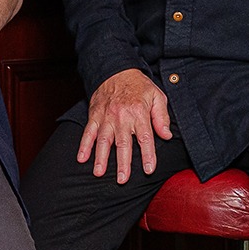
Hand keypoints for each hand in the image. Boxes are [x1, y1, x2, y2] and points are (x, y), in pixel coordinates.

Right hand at [77, 69, 172, 183]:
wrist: (116, 70)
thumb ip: (162, 117)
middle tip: (122, 179)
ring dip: (100, 157)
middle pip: (123, 143)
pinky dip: (84, 145)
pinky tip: (81, 158)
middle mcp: (122, 117)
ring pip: (103, 140)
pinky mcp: (95, 115)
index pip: (145, 138)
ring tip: (99, 173)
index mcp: (139, 113)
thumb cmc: (138, 86)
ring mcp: (106, 117)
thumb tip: (166, 136)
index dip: (148, 155)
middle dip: (123, 163)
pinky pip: (88, 132)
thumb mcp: (157, 96)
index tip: (149, 170)